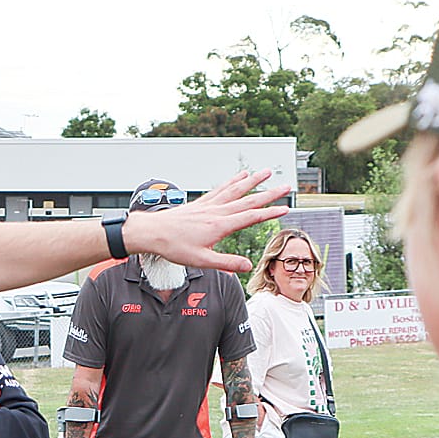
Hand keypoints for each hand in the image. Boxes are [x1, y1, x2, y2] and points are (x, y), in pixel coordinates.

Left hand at [124, 170, 292, 272]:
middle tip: (286, 186)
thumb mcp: (201, 261)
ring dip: (253, 180)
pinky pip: (221, 188)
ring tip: (266, 171)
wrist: (152, 232)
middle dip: (269, 193)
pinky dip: (233, 181)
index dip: (270, 213)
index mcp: (220, 226)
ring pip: (236, 189)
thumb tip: (248, 266)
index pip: (251, 217)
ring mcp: (209, 205)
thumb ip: (226, 263)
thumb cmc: (174, 247)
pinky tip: (241, 175)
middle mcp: (216, 211)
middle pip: (248, 200)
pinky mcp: (201, 203)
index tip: (286, 209)